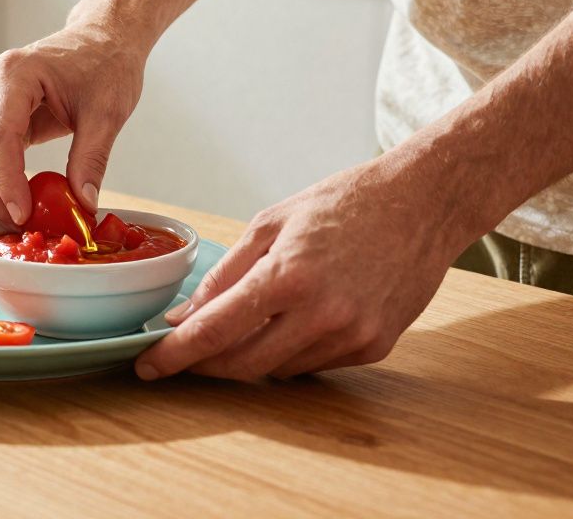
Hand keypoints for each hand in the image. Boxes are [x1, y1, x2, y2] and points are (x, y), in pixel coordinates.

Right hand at [0, 25, 144, 224]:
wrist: (101, 40)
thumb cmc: (106, 65)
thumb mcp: (107, 114)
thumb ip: (91, 159)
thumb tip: (82, 203)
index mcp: (16, 73)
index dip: (6, 183)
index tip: (23, 215)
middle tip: (23, 225)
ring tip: (23, 215)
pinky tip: (19, 198)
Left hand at [135, 157, 468, 380]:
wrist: (425, 203)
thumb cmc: (346, 203)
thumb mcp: (271, 223)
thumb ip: (224, 274)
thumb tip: (182, 316)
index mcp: (288, 276)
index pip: (215, 331)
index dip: (175, 355)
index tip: (148, 366)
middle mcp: (322, 314)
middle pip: (241, 364)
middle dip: (204, 364)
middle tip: (181, 353)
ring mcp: (352, 335)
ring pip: (277, 369)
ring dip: (248, 356)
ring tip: (243, 324)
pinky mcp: (375, 347)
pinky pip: (313, 364)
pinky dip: (290, 351)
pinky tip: (293, 321)